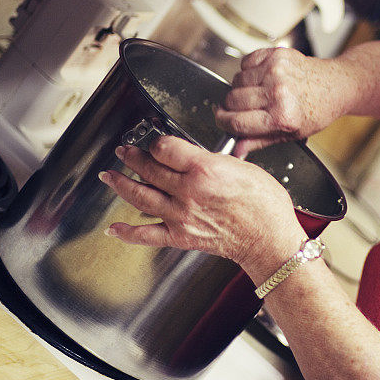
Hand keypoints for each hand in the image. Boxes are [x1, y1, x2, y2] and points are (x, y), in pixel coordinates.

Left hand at [98, 135, 306, 275]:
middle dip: (132, 157)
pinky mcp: (180, 236)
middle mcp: (188, 192)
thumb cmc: (265, 204)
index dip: (157, 142)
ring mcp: (181, 215)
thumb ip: (212, 161)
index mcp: (204, 170)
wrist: (269, 238)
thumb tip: (194, 158)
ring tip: (110, 175)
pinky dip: (126, 232)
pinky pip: (146, 234)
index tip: (155, 141)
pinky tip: (114, 229)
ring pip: (140, 196)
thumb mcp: (243, 167)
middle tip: (124, 151)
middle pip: (149, 168)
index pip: (165, 148)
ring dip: (120, 184)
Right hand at [215, 48, 345, 156]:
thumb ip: (259, 142)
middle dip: (232, 107)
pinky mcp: (275, 55)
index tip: (223, 121)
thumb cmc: (316, 110)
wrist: (335, 85)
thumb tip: (236, 151)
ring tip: (260, 93)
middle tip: (245, 108)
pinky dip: (249, 71)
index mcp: (282, 116)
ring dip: (241, 88)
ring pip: (235, 81)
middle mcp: (278, 92)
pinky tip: (264, 78)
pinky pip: (245, 63)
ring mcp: (276, 71)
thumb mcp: (291, 134)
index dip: (224, 123)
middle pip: (232, 100)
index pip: (236, 122)